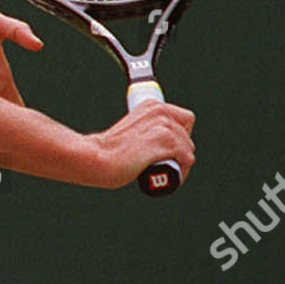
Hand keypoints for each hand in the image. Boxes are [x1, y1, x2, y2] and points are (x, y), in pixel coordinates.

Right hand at [82, 101, 196, 188]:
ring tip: (165, 174)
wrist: (96, 158)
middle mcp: (161, 112)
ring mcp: (163, 126)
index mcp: (152, 106)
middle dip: (179, 153)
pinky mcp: (164, 142)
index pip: (185, 119)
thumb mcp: (133, 131)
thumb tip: (162, 146)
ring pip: (188, 150)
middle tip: (165, 166)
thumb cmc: (109, 151)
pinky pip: (186, 159)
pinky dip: (180, 172)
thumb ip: (148, 131)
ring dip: (180, 165)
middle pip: (187, 137)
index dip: (180, 136)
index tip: (169, 149)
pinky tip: (168, 177)